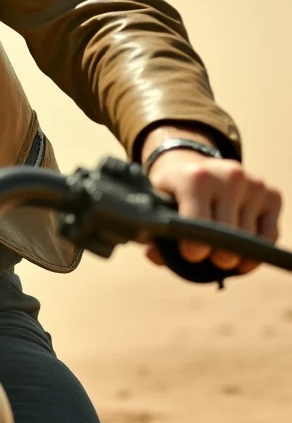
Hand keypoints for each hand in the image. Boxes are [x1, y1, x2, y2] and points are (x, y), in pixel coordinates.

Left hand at [145, 142, 282, 273]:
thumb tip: (155, 255)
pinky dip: (256, 252)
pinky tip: (240, 255)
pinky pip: (269, 236)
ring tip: (219, 253)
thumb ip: (150, 231)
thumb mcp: (155, 204)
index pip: (199, 223)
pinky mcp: (271, 194)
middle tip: (208, 257)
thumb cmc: (171, 191)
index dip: (194, 248)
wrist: (192, 165)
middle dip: (217, 256)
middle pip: (228, 236)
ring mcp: (252, 183)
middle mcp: (227, 175)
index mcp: (194, 176)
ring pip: (249, 239)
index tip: (190, 254)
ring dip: (235, 254)